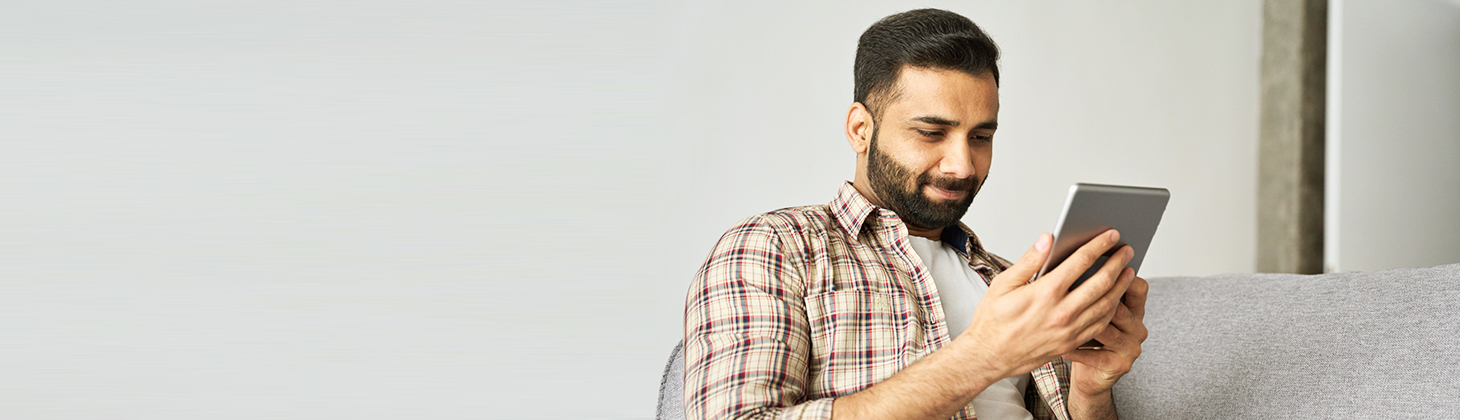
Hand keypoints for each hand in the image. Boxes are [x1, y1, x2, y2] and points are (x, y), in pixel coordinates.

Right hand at [956, 229, 1135, 380]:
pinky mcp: (1071, 343)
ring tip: (1129, 272)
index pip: (1081, 261)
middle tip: (1128, 251)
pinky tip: (1115, 300)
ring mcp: (1069, 330)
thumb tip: (1047, 239)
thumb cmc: (993, 320)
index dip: (1099, 245)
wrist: (989, 356)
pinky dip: (1112, 309)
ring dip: (1121, 286)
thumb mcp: (1003, 284)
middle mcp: (1061, 311)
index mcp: (1045, 292)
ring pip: (1106, 304)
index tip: (1111, 235)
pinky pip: (1100, 324)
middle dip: (1118, 263)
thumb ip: (1029, 260)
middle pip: (1101, 282)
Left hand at [1065, 272, 1148, 418]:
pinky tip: (1061, 344)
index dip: (1124, 275)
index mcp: (1133, 308)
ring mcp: (1131, 347)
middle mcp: (1137, 326)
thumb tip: (1069, 258)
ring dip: (1084, 322)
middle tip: (1072, 286)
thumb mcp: (1088, 307)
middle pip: (1120, 306)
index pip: (1139, 287)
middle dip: (1096, 295)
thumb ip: (1086, 285)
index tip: (1102, 264)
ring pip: (1107, 329)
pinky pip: (1095, 354)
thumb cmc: (1083, 334)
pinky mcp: (1119, 365)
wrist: (1087, 374)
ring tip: (1064, 315)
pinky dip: (1076, 350)